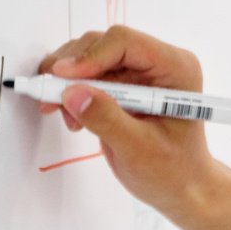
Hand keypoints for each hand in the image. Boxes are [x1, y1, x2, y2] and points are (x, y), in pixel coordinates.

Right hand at [37, 24, 218, 223]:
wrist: (180, 186)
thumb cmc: (172, 170)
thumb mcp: (139, 149)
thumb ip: (107, 119)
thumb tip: (72, 93)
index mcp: (175, 68)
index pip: (124, 43)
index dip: (90, 57)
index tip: (61, 79)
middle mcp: (157, 63)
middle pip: (101, 46)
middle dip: (72, 72)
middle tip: (50, 100)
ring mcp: (139, 73)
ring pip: (88, 58)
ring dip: (68, 84)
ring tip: (67, 117)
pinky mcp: (122, 85)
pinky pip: (87, 77)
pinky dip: (72, 93)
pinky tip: (73, 118)